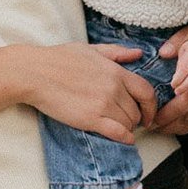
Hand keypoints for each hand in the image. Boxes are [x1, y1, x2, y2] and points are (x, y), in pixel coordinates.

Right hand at [28, 43, 157, 143]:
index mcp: (115, 71)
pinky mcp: (90, 119)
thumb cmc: (59, 59)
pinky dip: (124, 138)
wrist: (35, 73)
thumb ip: (117, 52)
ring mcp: (103, 104)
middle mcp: (113, 88)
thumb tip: (138, 54)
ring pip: (129, 122)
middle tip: (129, 121)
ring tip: (120, 127)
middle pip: (138, 110)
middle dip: (136, 117)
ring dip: (128, 127)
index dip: (151, 105)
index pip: (146, 91)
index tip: (148, 113)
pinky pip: (117, 132)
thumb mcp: (91, 49)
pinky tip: (124, 139)